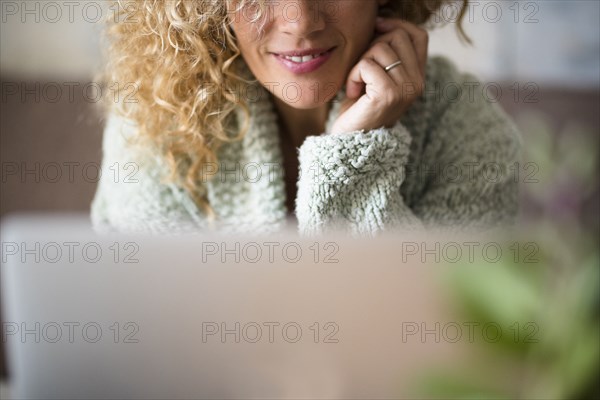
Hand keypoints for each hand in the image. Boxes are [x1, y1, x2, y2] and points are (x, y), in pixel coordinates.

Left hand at [330, 18, 428, 134]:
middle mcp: (418, 83)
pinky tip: (354, 93)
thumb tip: (381, 22)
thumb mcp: (378, 76)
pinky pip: (366, 65)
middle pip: (396, 36)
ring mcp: (406, 89)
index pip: (418, 35)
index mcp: (419, 77)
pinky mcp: (389, 95)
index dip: (396, 25)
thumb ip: (386, 54)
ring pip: (379, 49)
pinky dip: (353, 76)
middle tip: (362, 71)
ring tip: (358, 85)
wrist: (352, 142)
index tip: (375, 30)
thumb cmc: (360, 108)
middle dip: (371, 47)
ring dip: (359, 64)